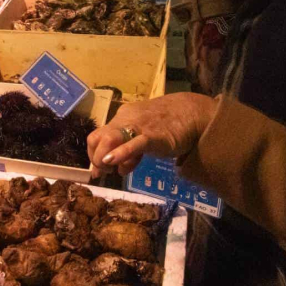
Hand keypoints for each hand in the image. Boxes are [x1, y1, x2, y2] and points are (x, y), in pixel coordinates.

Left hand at [87, 93, 217, 178]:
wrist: (192, 112)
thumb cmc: (168, 124)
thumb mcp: (143, 135)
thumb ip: (130, 149)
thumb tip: (117, 167)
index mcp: (122, 119)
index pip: (97, 136)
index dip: (93, 154)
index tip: (99, 169)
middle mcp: (125, 120)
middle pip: (98, 138)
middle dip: (95, 158)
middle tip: (104, 172)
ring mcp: (138, 127)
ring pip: (110, 138)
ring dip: (102, 158)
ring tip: (110, 170)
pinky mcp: (153, 136)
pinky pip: (134, 144)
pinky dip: (121, 153)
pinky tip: (113, 162)